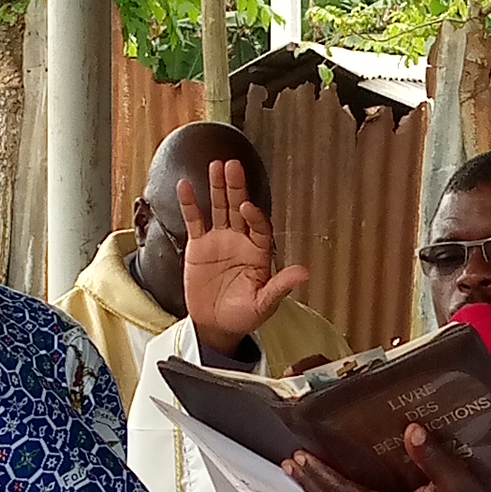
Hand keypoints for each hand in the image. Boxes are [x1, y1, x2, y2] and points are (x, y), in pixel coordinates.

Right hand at [179, 159, 307, 356]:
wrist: (216, 325)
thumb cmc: (243, 315)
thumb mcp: (264, 304)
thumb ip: (280, 287)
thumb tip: (304, 274)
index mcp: (259, 252)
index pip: (259, 227)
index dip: (254, 216)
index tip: (247, 207)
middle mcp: (240, 241)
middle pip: (239, 208)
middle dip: (237, 188)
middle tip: (233, 166)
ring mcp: (219, 240)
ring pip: (219, 208)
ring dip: (217, 188)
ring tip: (216, 166)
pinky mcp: (199, 246)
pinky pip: (195, 221)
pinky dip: (191, 205)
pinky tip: (186, 187)